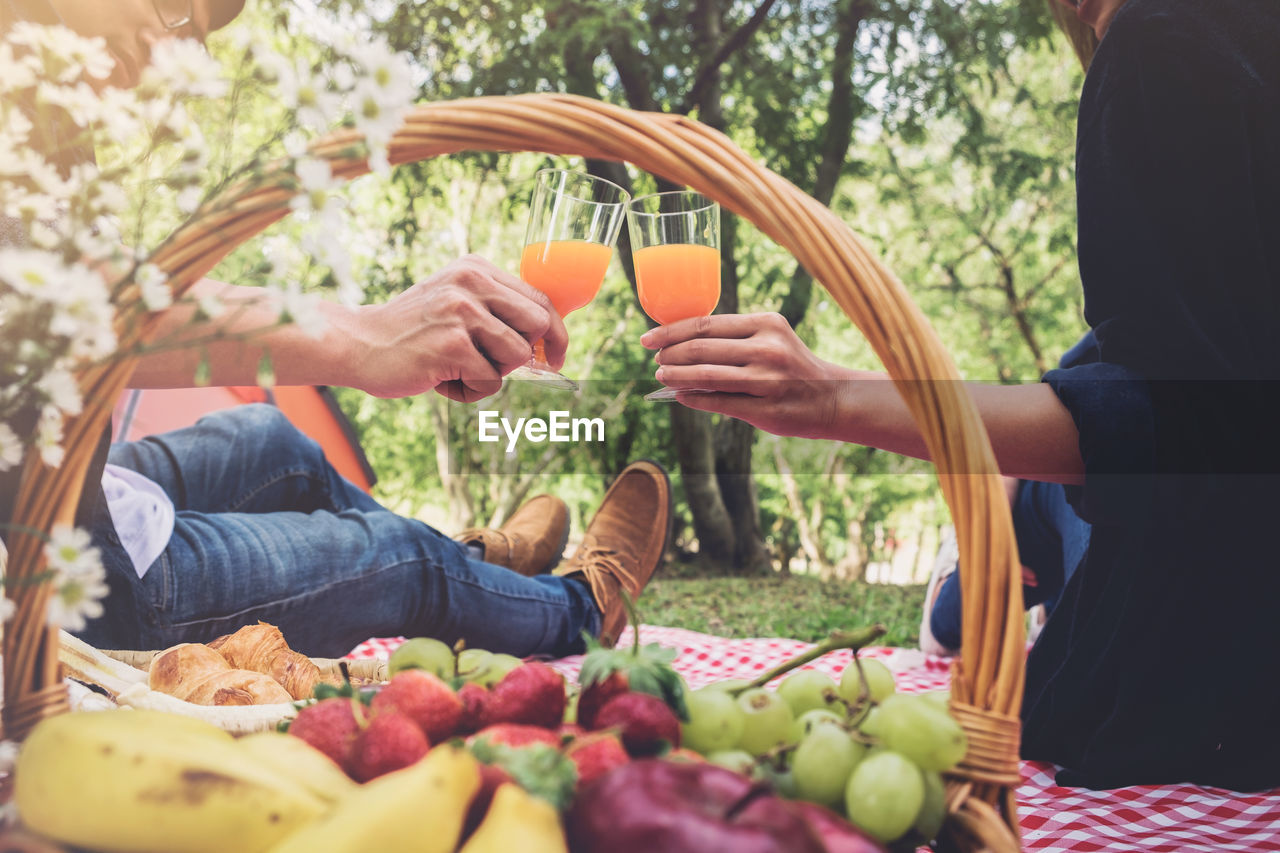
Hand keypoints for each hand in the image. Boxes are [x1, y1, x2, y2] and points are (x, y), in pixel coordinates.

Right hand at [350, 255, 567, 401]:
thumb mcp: (454, 300)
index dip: (557, 332)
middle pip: (539, 325)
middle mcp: (472, 283)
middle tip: (490, 364)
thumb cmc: (412, 331)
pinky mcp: (452, 345)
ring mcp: (461, 313)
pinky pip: (490, 381)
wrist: (357, 343)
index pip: (541, 298)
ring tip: (457, 368)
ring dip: (492, 374)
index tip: (556, 355)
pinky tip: (441, 380)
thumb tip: (550, 336)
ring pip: (518, 356)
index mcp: (477, 269)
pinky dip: (469, 391)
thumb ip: (495, 307)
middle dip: (523, 355)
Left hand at [641, 312, 858, 438]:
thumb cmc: (794, 367)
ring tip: (662, 375)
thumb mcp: (772, 340)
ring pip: (706, 375)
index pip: (706, 324)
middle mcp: (767, 349)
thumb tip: (682, 346)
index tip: (648, 338)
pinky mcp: (766, 409)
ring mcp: (767, 380)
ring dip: (677, 376)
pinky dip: (694, 399)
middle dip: (671, 354)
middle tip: (657, 359)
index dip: (671, 331)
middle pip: (702, 348)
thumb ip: (735, 339)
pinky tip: (680, 396)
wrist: (833, 398)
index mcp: (766, 324)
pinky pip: (719, 402)